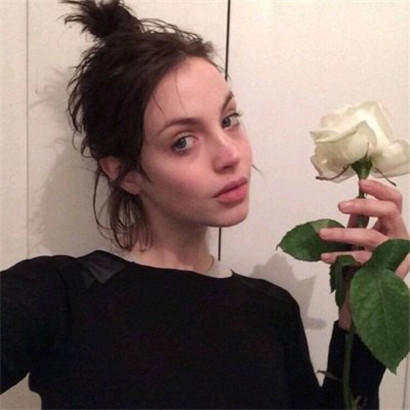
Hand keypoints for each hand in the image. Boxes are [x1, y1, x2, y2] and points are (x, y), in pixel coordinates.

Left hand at [318, 179, 408, 328]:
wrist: (366, 302)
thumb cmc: (364, 266)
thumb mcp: (361, 241)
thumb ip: (359, 223)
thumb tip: (350, 205)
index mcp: (394, 227)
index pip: (395, 201)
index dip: (380, 189)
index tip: (360, 182)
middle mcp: (400, 238)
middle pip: (390, 211)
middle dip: (364, 204)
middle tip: (340, 205)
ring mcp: (394, 256)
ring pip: (371, 236)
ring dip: (343, 234)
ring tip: (322, 235)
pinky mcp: (384, 272)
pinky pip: (360, 260)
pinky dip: (340, 256)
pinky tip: (326, 257)